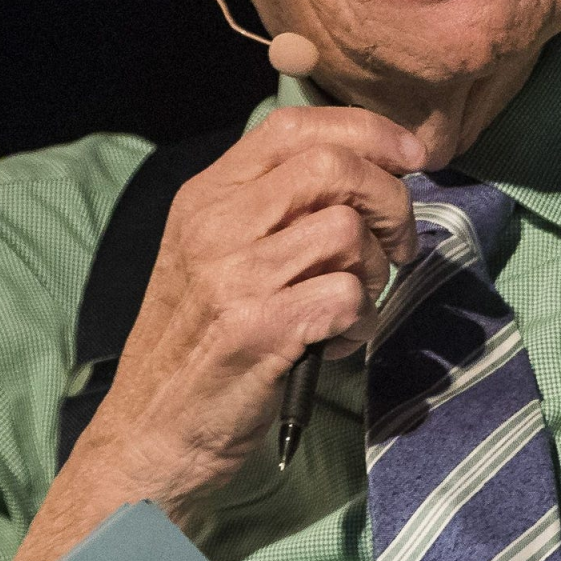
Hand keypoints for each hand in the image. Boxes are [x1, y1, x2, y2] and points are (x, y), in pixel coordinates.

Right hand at [0, 107, 423, 560]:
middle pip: (332, 166)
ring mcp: (234, 276)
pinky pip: (348, 298)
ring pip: (347, 233)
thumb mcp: (212, 256)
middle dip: (389, 199)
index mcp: (206, 197)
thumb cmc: (194, 345)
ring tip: (353, 305)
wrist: (149, 434)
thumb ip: (270, 208)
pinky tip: (338, 343)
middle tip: (399, 244)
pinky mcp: (258, 330)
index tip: (411, 158)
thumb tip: (364, 167)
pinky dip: (361, 323)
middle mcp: (215, 224)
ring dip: (375, 272)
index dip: (368, 131)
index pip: (294, 125)